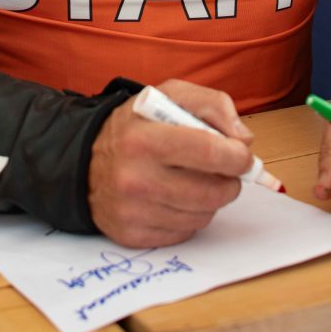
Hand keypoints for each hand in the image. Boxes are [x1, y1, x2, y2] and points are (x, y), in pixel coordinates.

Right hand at [88, 78, 253, 247]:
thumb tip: (244, 140)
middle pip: (212, 191)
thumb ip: (213, 104)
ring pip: (203, 216)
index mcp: (145, 136)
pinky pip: (185, 233)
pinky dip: (190, 217)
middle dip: (230, 181)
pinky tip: (176, 198)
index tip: (241, 154)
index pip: (209, 151)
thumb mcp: (169, 96)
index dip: (237, 156)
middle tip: (224, 170)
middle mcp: (135, 176)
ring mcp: (132, 210)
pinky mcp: (131, 235)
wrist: (85, 159)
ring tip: (195, 180)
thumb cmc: (137, 126)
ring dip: (210, 199)